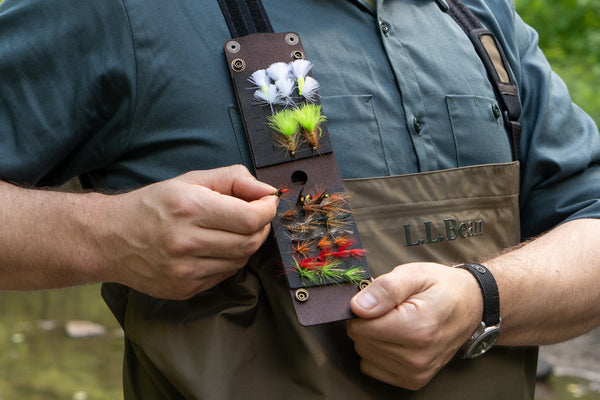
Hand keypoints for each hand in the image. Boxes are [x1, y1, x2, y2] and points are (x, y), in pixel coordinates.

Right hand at [98, 165, 278, 299]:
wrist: (109, 238)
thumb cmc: (152, 205)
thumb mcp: (191, 179)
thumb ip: (233, 179)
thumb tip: (267, 190)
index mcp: (190, 209)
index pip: (250, 219)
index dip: (267, 211)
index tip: (267, 203)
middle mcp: (187, 242)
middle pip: (250, 243)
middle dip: (261, 227)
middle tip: (254, 216)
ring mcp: (185, 270)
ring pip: (240, 261)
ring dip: (246, 244)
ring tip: (230, 230)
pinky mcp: (184, 289)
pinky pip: (224, 275)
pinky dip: (228, 260)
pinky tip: (214, 247)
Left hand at [346, 263, 482, 389]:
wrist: (470, 306)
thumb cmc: (441, 286)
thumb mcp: (414, 274)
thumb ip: (385, 289)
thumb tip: (357, 307)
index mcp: (417, 329)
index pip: (359, 327)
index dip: (363, 309)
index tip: (381, 300)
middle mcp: (417, 357)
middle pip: (361, 341)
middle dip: (368, 322)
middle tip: (392, 309)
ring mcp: (416, 372)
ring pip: (364, 354)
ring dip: (373, 337)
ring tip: (397, 321)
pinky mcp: (413, 380)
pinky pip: (372, 366)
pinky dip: (377, 351)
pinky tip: (396, 337)